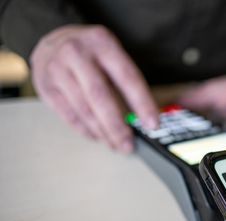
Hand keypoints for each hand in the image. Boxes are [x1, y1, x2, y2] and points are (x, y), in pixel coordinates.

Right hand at [31, 25, 158, 152]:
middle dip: (117, 126)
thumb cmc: (90, 53)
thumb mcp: (110, 54)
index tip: (152, 124)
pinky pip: (67, 114)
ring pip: (83, 109)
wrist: (52, 42)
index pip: (127, 77)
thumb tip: (142, 118)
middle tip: (128, 145)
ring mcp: (57, 68)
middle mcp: (77, 53)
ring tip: (114, 144)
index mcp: (102, 43)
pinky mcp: (45, 86)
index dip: (142, 103)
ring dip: (102, 132)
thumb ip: (126, 82)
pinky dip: (84, 129)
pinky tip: (96, 136)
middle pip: (100, 96)